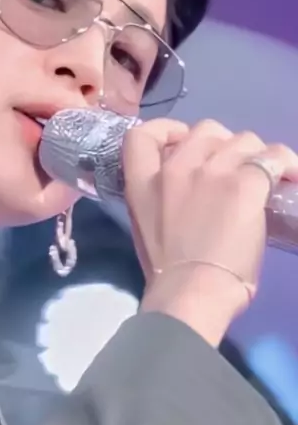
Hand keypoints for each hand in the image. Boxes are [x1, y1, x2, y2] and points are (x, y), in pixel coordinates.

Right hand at [123, 119, 297, 345]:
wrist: (191, 294)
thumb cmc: (168, 276)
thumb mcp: (146, 227)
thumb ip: (162, 198)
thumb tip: (190, 194)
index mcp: (142, 182)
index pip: (142, 133)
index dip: (168, 131)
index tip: (181, 142)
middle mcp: (176, 167)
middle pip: (206, 130)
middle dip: (221, 145)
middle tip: (232, 172)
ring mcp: (212, 172)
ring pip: (243, 140)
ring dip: (253, 156)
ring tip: (262, 179)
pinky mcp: (245, 184)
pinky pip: (273, 158)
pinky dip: (284, 164)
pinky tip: (289, 177)